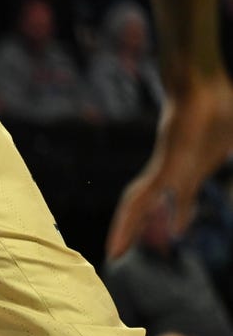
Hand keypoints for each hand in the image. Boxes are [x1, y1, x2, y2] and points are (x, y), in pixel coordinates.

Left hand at [106, 76, 232, 257]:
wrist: (200, 83)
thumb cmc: (221, 104)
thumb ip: (231, 154)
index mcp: (192, 167)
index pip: (181, 197)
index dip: (179, 213)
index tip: (178, 230)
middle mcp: (173, 172)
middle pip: (150, 205)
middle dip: (137, 226)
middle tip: (122, 249)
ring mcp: (164, 169)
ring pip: (139, 205)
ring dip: (126, 228)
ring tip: (114, 252)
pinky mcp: (162, 167)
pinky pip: (142, 199)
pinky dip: (130, 218)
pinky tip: (120, 236)